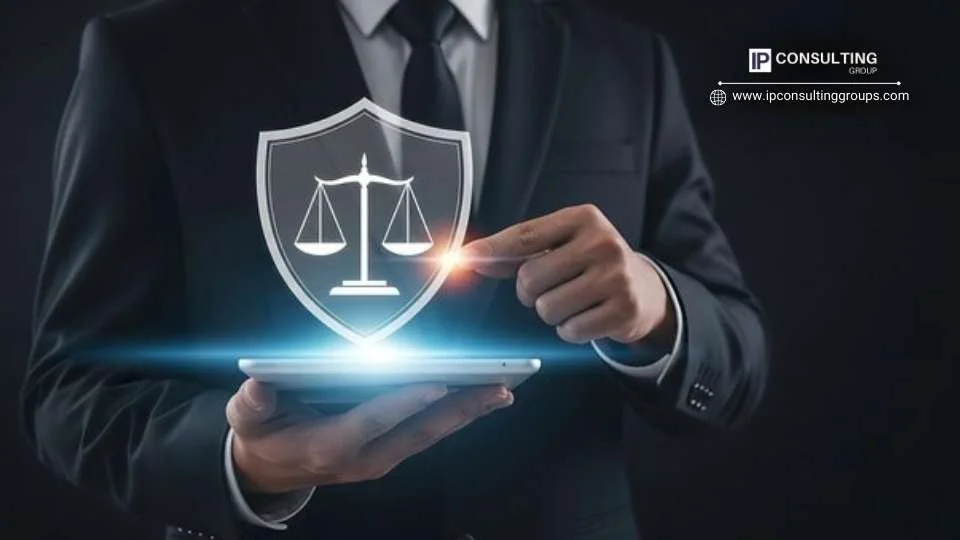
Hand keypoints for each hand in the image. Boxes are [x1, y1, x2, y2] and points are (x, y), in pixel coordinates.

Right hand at [226, 380, 512, 493]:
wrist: (271, 469)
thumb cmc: (262, 436)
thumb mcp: (246, 420)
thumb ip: (251, 405)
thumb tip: (256, 386)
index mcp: (329, 446)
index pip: (372, 421)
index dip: (403, 402)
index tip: (436, 382)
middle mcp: (365, 456)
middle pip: (418, 430)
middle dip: (460, 408)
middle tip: (498, 386)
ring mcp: (383, 457)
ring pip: (432, 433)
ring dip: (469, 412)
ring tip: (503, 389)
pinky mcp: (392, 451)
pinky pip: (430, 433)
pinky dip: (459, 415)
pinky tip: (483, 397)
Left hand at [462, 204, 674, 344]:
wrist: (644, 289)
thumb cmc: (591, 264)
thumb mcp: (561, 245)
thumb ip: (516, 251)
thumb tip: (469, 258)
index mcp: (582, 218)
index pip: (525, 236)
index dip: (491, 250)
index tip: (462, 258)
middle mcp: (601, 242)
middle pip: (530, 278)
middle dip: (531, 292)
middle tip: (552, 288)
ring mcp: (616, 276)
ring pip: (547, 308)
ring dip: (551, 313)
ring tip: (573, 301)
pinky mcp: (623, 309)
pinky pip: (570, 330)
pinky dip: (570, 330)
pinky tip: (587, 316)